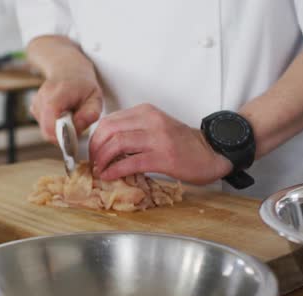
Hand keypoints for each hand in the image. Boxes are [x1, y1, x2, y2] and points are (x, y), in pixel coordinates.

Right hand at [30, 73, 102, 142]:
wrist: (68, 71)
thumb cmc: (83, 87)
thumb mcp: (95, 98)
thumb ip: (90, 114)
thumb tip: (76, 130)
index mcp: (60, 91)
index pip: (51, 116)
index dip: (59, 134)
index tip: (73, 137)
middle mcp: (43, 96)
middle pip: (47, 129)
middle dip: (63, 136)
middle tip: (76, 127)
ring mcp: (36, 102)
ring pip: (46, 130)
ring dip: (59, 130)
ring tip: (70, 116)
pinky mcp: (34, 109)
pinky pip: (44, 127)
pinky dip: (54, 126)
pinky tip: (62, 115)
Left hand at [89, 103, 232, 183]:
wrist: (210, 152)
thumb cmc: (181, 144)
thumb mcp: (155, 127)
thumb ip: (133, 130)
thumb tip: (105, 144)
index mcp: (146, 112)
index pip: (109, 120)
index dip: (95, 138)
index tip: (92, 152)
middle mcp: (151, 121)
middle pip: (109, 130)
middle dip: (95, 149)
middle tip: (93, 162)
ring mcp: (158, 138)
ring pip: (117, 144)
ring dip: (103, 160)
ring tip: (99, 170)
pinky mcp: (164, 157)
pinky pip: (131, 162)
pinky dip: (115, 170)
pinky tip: (109, 176)